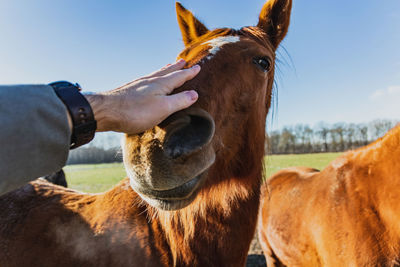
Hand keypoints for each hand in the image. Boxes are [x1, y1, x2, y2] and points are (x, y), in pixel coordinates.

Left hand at [85, 59, 199, 133]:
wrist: (106, 111)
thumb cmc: (135, 112)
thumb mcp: (163, 109)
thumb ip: (179, 101)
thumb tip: (195, 93)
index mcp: (161, 85)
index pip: (179, 77)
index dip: (189, 73)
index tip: (197, 67)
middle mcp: (150, 81)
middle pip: (166, 72)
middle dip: (176, 67)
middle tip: (183, 61)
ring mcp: (138, 84)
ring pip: (155, 74)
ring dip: (164, 70)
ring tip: (168, 66)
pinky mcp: (129, 90)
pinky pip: (146, 79)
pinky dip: (152, 77)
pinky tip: (148, 80)